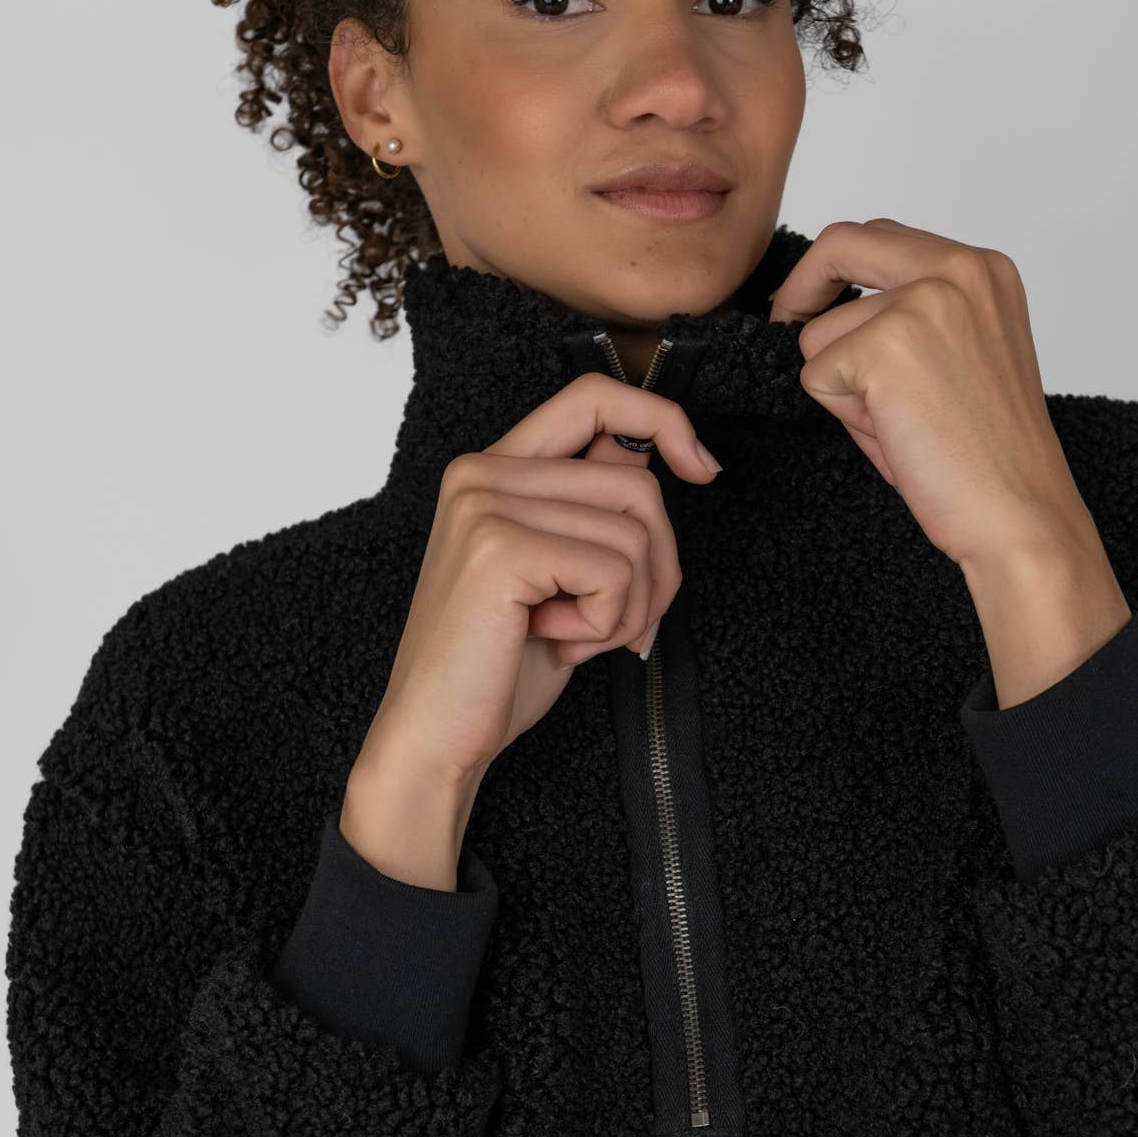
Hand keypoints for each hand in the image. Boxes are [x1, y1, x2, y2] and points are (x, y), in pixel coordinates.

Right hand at [348, 374, 722, 818]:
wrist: (435, 738)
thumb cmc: (497, 668)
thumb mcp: (560, 575)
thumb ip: (592, 512)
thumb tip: (660, 455)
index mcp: (492, 470)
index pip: (593, 398)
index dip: (661, 419)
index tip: (702, 469)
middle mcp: (481, 472)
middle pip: (637, 485)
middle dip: (658, 568)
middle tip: (622, 626)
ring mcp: (485, 505)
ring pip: (636, 531)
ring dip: (631, 605)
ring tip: (577, 637)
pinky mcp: (500, 549)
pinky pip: (614, 570)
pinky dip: (607, 622)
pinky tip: (558, 641)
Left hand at [768, 217, 1100, 572]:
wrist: (1021, 514)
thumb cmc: (990, 455)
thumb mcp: (962, 356)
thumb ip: (912, 317)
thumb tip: (827, 310)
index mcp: (984, 270)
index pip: (882, 236)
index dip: (836, 271)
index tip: (814, 304)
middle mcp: (958, 269)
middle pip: (839, 243)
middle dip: (801, 288)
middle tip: (783, 325)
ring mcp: (921, 303)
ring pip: (818, 333)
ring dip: (842, 387)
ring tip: (900, 426)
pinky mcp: (883, 347)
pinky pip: (815, 377)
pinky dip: (843, 416)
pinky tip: (896, 438)